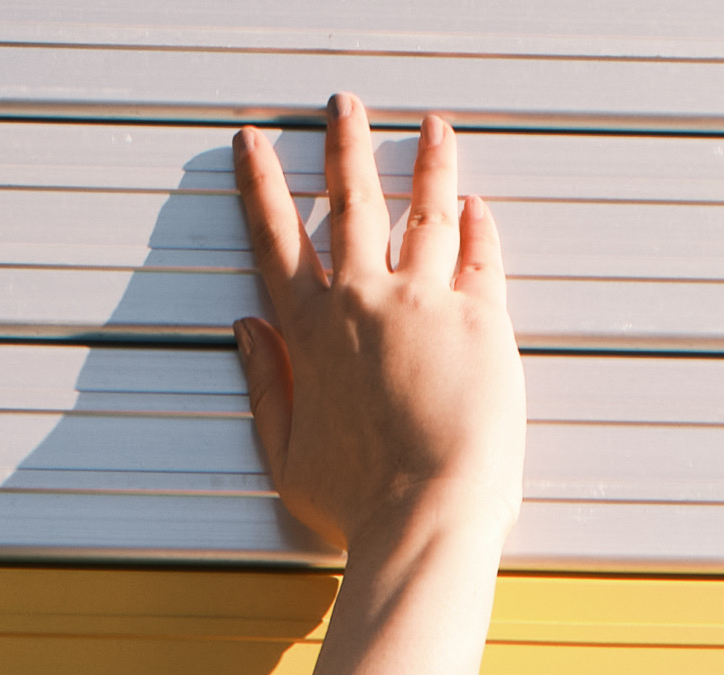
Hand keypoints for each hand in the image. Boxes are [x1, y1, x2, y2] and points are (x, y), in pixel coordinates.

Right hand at [232, 98, 523, 562]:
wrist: (428, 518)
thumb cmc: (360, 509)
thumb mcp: (288, 458)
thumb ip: (265, 389)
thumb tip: (244, 331)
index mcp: (311, 337)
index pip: (275, 241)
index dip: (260, 186)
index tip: (251, 145)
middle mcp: (364, 303)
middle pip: (351, 201)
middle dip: (344, 145)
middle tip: (342, 106)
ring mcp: (424, 303)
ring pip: (424, 210)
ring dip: (428, 162)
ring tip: (433, 128)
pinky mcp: (478, 319)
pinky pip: (478, 254)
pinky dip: (476, 224)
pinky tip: (475, 204)